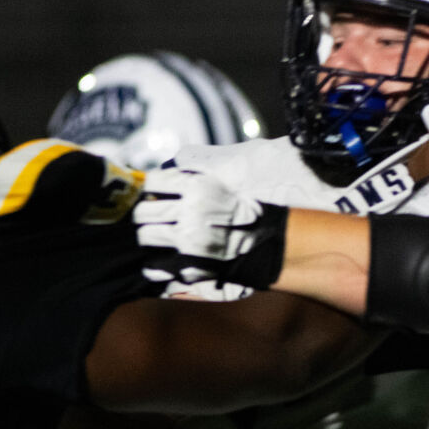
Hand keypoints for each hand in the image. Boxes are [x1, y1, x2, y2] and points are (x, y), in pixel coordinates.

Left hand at [134, 168, 286, 291]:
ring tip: (162, 235)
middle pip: (144, 211)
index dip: (153, 187)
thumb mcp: (231, 171)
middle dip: (148, 213)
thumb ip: (199, 163)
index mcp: (198, 186)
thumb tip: (171, 165)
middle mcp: (191, 213)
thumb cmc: (260, 202)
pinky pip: (156, 266)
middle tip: (157, 215)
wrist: (284, 239)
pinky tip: (159, 263)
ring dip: (150, 235)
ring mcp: (192, 241)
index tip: (158, 192)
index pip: (153, 183)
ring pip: (147, 236)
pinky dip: (154, 265)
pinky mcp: (195, 265)